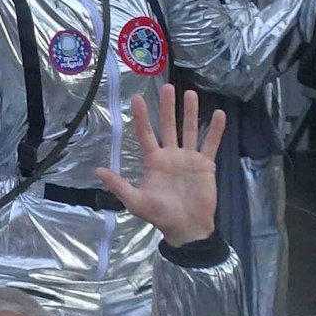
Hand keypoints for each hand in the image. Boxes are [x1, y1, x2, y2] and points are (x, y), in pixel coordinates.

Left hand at [95, 85, 224, 246]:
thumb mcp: (136, 201)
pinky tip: (218, 114)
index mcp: (154, 161)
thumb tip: (98, 171)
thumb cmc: (161, 215)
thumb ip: (119, 185)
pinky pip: (211, 143)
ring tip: (190, 93)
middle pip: (168, 126)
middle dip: (167, 107)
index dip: (142, 118)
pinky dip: (215, 129)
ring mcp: (189, 158)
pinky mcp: (206, 164)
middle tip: (166, 87)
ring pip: (190, 130)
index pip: (146, 134)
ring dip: (190, 112)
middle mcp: (171, 155)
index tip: (138, 99)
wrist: (187, 228)